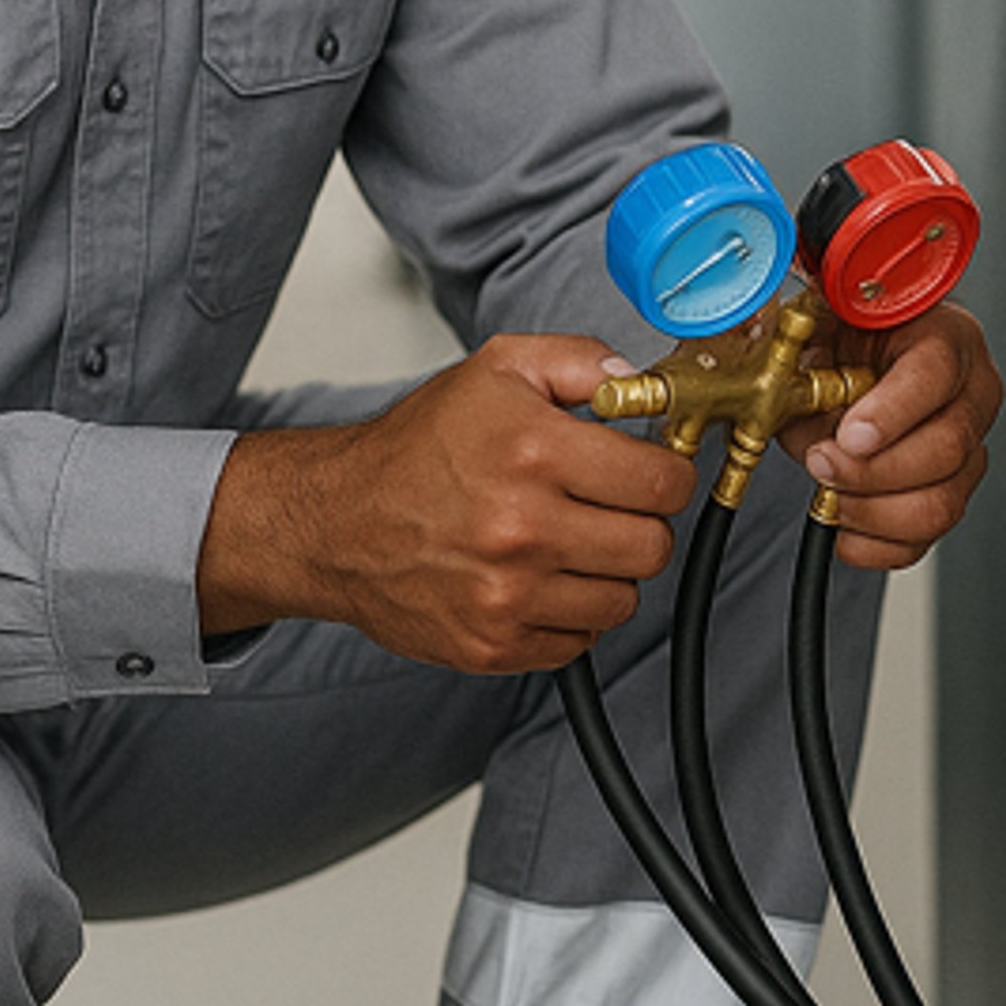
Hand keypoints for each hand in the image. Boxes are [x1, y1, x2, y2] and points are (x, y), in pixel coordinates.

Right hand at [198, 335, 695, 672]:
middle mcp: (523, 525)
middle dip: (639, 520)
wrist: (340, 519)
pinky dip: (568, 613)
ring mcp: (508, 593)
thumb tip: (640, 381)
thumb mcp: (497, 369)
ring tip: (562, 538)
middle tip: (605, 503)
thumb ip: (579, 361)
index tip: (650, 468)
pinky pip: (580, 640)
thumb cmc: (419, 445)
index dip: (665, 470)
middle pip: (652, 545)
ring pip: (623, 598)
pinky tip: (534, 577)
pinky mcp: (494, 644)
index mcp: (532, 449)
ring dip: (604, 570)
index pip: (662, 481)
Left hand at [780, 301, 1002, 569]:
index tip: (848, 436)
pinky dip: (877, 544)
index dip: (892, 411)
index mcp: (945, 337)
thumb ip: (804, 353)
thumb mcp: (819, 327)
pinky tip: (843, 525)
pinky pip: (926, 540)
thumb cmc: (844, 337)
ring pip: (942, 502)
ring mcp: (969, 450)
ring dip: (872, 510)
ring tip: (828, 491)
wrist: (853, 359)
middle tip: (820, 462)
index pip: (934, 374)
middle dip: (872, 469)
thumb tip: (780, 394)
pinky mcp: (951, 494)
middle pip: (945, 448)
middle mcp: (970, 394)